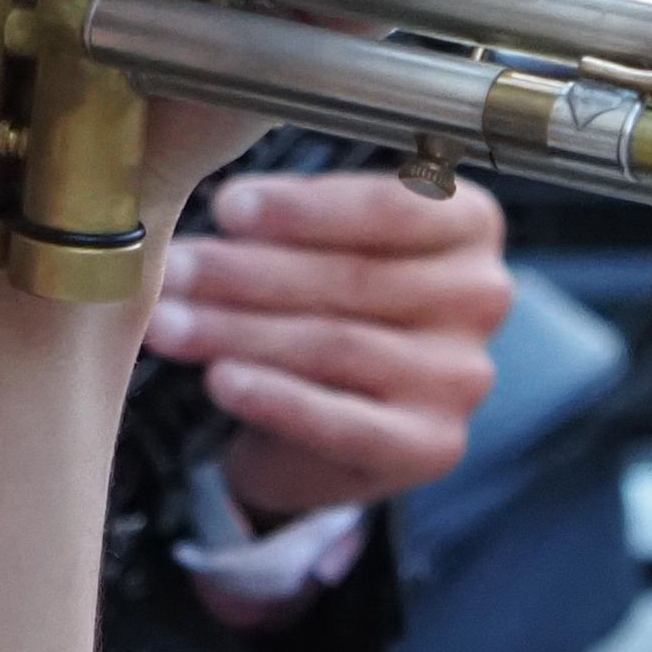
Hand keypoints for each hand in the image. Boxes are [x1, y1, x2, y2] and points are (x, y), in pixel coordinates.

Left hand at [145, 170, 517, 516]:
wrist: (331, 411)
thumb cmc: (325, 299)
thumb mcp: (324, 240)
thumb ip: (292, 215)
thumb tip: (226, 208)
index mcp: (468, 223)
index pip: (390, 208)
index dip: (302, 209)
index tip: (226, 207)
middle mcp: (481, 296)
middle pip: (354, 278)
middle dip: (249, 272)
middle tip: (176, 268)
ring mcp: (462, 376)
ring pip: (337, 345)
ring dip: (240, 332)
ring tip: (169, 323)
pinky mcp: (432, 444)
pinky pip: (344, 422)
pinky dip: (274, 399)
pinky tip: (219, 380)